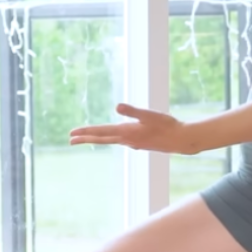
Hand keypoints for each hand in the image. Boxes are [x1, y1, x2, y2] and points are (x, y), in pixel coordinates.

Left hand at [69, 103, 198, 154]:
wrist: (181, 140)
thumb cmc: (167, 126)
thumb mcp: (150, 115)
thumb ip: (133, 111)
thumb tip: (117, 107)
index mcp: (127, 132)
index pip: (101, 132)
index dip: (86, 132)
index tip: (72, 134)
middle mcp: (127, 140)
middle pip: (102, 139)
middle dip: (86, 139)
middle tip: (70, 140)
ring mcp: (133, 143)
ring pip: (110, 140)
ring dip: (96, 139)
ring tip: (86, 138)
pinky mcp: (140, 143)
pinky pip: (120, 141)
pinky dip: (110, 139)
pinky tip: (112, 137)